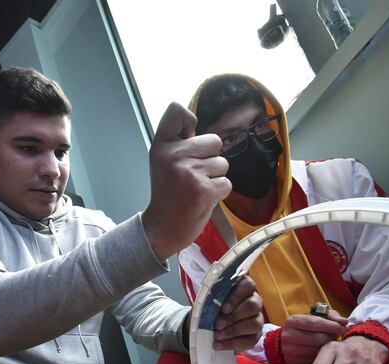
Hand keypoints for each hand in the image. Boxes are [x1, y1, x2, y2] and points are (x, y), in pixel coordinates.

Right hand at [143, 102, 230, 259]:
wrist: (163, 228)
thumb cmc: (168, 193)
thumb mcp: (162, 161)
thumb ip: (177, 141)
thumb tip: (195, 124)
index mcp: (161, 146)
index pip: (177, 110)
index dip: (190, 121)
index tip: (188, 136)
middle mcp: (174, 156)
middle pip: (214, 140)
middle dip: (210, 158)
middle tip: (193, 175)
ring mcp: (189, 173)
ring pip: (223, 163)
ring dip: (215, 177)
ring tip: (197, 188)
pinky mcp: (204, 191)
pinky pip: (226, 182)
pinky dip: (219, 192)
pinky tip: (202, 199)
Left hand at [208, 275, 263, 351]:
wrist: (207, 325)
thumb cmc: (211, 308)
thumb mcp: (209, 300)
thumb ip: (213, 297)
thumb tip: (210, 301)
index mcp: (244, 287)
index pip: (248, 286)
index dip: (237, 297)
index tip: (223, 308)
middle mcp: (255, 301)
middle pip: (253, 306)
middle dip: (234, 316)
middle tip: (218, 324)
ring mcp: (257, 319)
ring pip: (255, 324)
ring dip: (234, 331)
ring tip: (217, 336)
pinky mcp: (255, 335)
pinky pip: (250, 341)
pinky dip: (233, 343)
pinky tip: (219, 345)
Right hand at [280, 311, 346, 363]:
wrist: (288, 343)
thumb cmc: (307, 328)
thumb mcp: (316, 318)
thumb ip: (331, 317)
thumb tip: (344, 322)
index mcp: (292, 321)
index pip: (314, 322)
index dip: (330, 325)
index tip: (341, 328)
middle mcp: (288, 335)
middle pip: (317, 338)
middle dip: (330, 338)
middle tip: (337, 337)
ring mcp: (289, 350)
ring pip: (316, 351)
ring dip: (328, 349)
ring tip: (331, 344)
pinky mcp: (292, 362)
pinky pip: (313, 361)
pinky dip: (322, 358)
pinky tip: (325, 353)